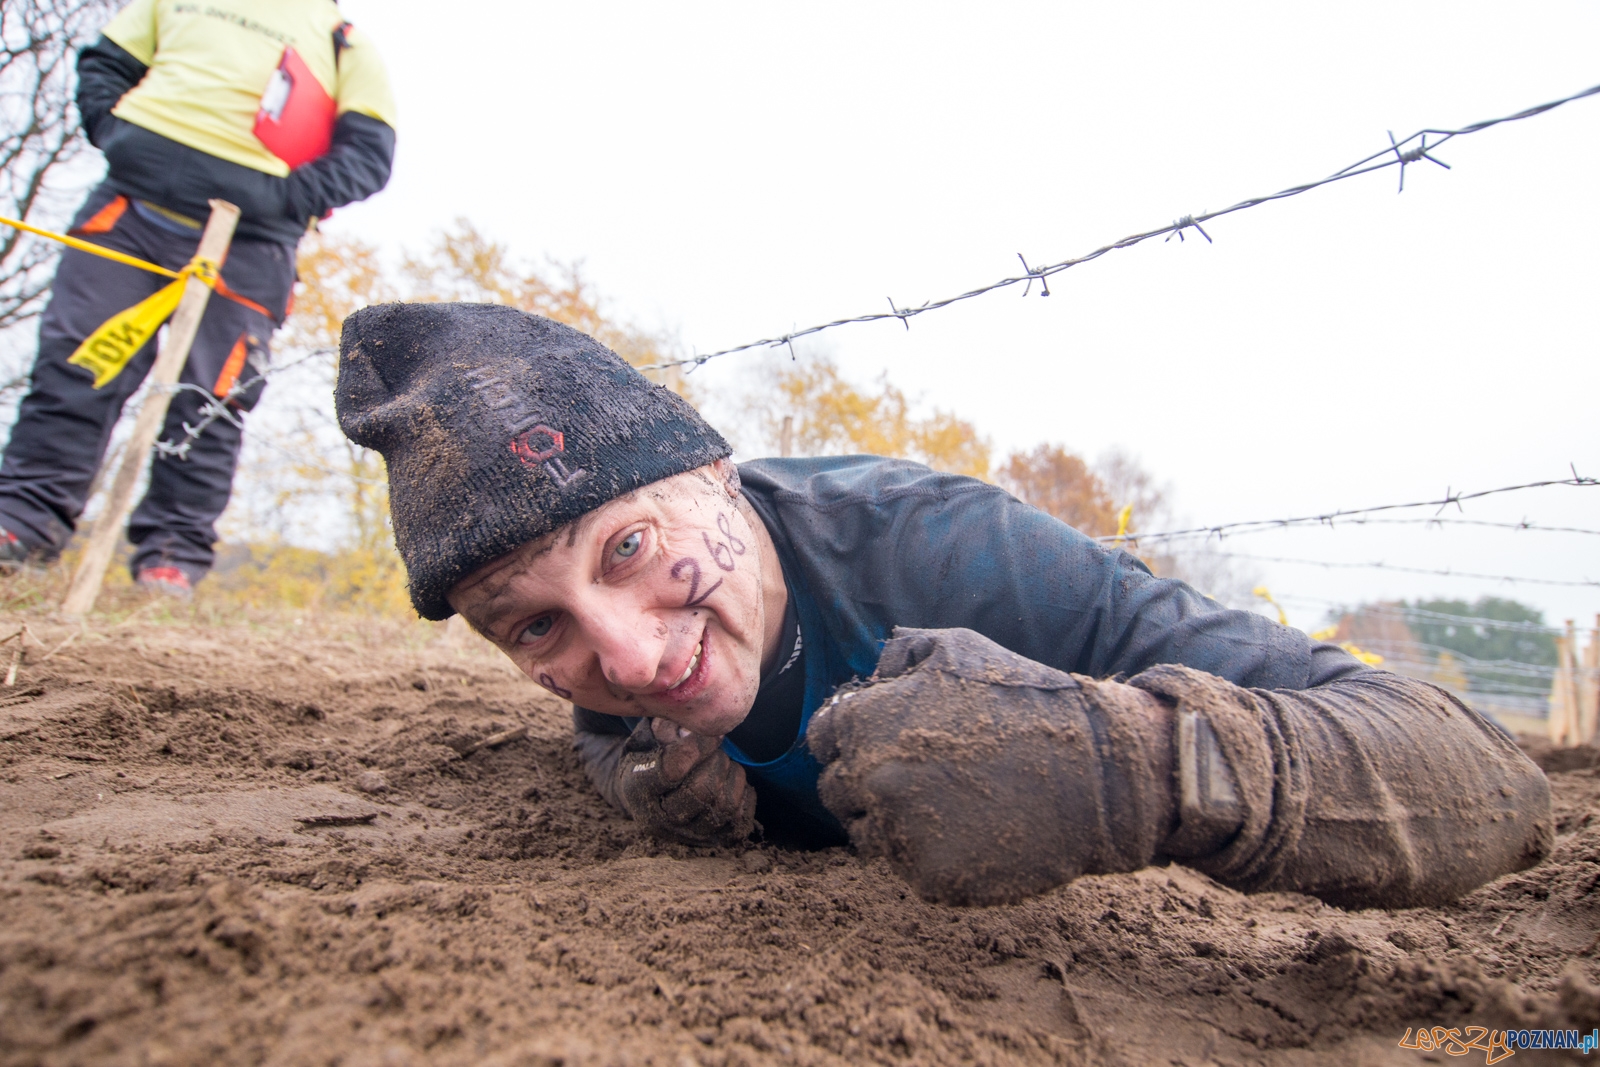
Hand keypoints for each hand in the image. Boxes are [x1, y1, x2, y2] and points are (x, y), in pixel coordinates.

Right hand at [617, 717, 757, 845]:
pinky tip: (731, 781)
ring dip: (732, 776)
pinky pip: (741, 818)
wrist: (650, 796)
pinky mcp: (713, 840)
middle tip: (717, 748)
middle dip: (717, 761)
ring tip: (724, 763)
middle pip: (703, 790)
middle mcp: (660, 820)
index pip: (671, 770)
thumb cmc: (650, 758)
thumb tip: (690, 728)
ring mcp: (688, 834)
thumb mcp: (646, 738)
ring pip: (725, 805)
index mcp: (638, 789)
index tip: (707, 732)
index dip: (696, 746)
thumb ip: (665, 728)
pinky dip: (744, 795)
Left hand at [807, 627, 1173, 904]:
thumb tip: (871, 670)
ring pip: (866, 833)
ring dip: (892, 820)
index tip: (886, 741)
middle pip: (837, 789)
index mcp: (867, 722)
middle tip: (923, 773)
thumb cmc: (1024, 700)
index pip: (822, 739)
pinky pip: (905, 867)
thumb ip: (901, 653)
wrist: (1093, 770)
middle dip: (867, 779)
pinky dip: (927, 853)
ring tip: (950, 801)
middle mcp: (871, 778)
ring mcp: (898, 833)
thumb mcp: (959, 648)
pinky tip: (970, 828)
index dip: (851, 737)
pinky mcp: (929, 877)